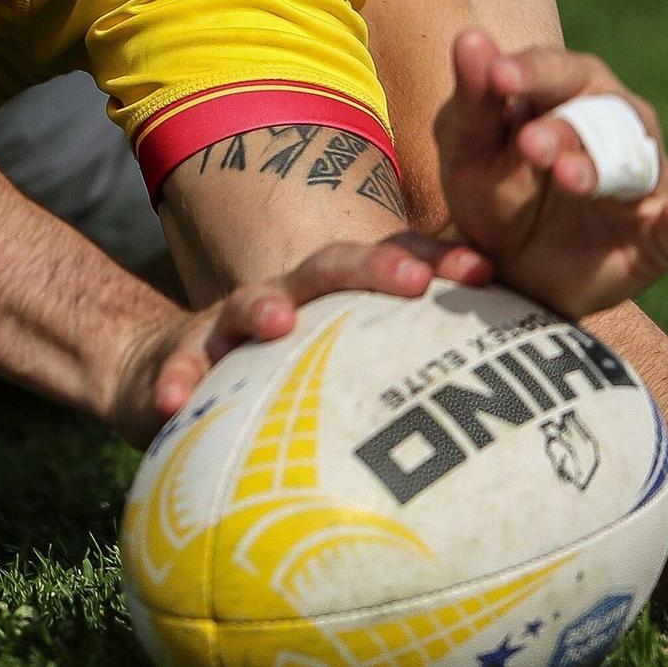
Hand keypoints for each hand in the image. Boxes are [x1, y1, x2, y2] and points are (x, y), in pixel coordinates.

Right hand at [108, 234, 491, 446]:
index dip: (438, 261)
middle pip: (333, 266)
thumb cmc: (287, 370)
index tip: (483, 274)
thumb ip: (402, 366)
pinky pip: (181, 364)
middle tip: (411, 280)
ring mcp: (235, 319)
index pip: (394, 263)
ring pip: (251, 302)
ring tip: (280, 323)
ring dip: (264, 306)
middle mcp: (293, 295)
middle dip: (374, 266)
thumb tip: (492, 407)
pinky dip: (176, 377)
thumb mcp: (344, 362)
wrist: (179, 367)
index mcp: (340, 294)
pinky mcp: (186, 353)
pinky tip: (174, 400)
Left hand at [434, 29, 667, 317]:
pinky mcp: (655, 237)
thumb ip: (472, 102)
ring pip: (633, 168)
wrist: (513, 274)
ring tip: (570, 178)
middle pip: (599, 118)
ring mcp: (639, 182)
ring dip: (603, 172)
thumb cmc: (493, 194)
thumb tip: (469, 39)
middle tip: (529, 146)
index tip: (497, 77)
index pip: (554, 71)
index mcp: (568, 92)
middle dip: (563, 131)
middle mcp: (616, 126)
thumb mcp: (469, 151)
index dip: (529, 74)